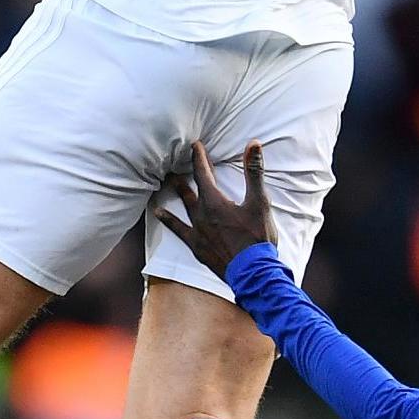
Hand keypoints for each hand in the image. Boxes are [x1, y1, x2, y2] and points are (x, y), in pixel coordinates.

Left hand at [155, 140, 273, 275]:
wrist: (253, 273)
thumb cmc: (257, 238)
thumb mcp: (259, 202)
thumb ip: (254, 172)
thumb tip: (253, 144)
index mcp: (215, 202)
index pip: (204, 174)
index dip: (199, 158)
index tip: (195, 145)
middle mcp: (202, 215)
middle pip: (191, 189)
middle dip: (186, 174)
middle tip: (177, 162)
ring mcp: (198, 232)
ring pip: (183, 207)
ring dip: (177, 193)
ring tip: (166, 183)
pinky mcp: (197, 247)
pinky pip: (179, 230)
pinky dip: (169, 221)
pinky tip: (159, 214)